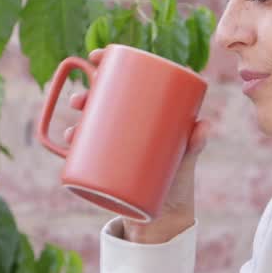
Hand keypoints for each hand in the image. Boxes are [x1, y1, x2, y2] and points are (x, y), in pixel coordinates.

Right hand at [65, 47, 211, 242]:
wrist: (167, 216)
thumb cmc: (178, 182)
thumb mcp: (186, 161)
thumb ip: (195, 144)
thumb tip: (204, 126)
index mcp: (147, 114)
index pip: (126, 81)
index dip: (107, 64)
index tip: (96, 56)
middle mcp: (130, 126)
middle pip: (104, 100)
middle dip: (87, 92)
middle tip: (80, 100)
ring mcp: (117, 145)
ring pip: (92, 123)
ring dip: (78, 116)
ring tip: (75, 123)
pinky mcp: (108, 165)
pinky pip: (87, 150)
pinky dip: (74, 144)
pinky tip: (67, 141)